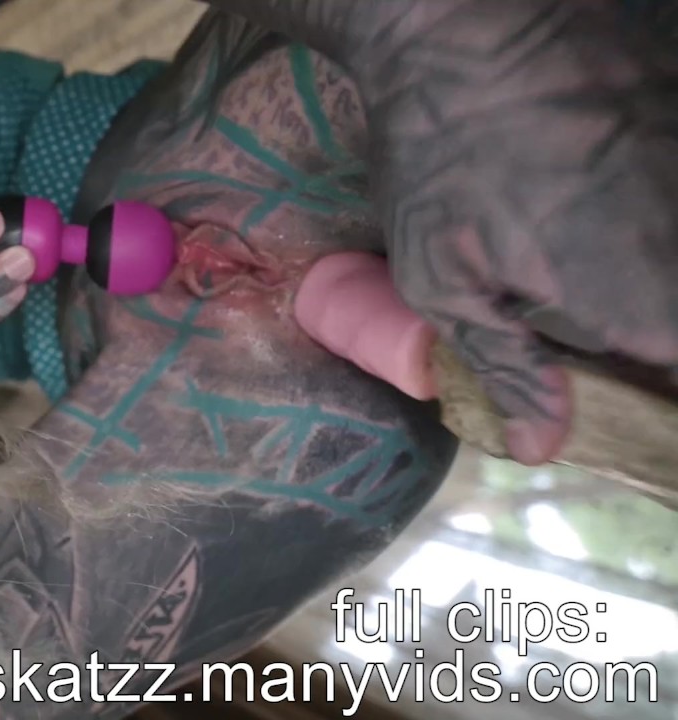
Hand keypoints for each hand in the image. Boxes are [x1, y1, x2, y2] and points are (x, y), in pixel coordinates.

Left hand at [360, 1, 677, 464]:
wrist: (468, 21)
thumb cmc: (443, 155)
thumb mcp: (443, 280)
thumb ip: (505, 369)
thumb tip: (539, 446)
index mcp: (648, 303)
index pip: (677, 393)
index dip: (655, 413)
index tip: (625, 405)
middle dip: (648, 351)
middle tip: (592, 340)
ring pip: (677, 270)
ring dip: (645, 290)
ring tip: (578, 266)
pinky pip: (676, 208)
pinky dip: (650, 229)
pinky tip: (595, 212)